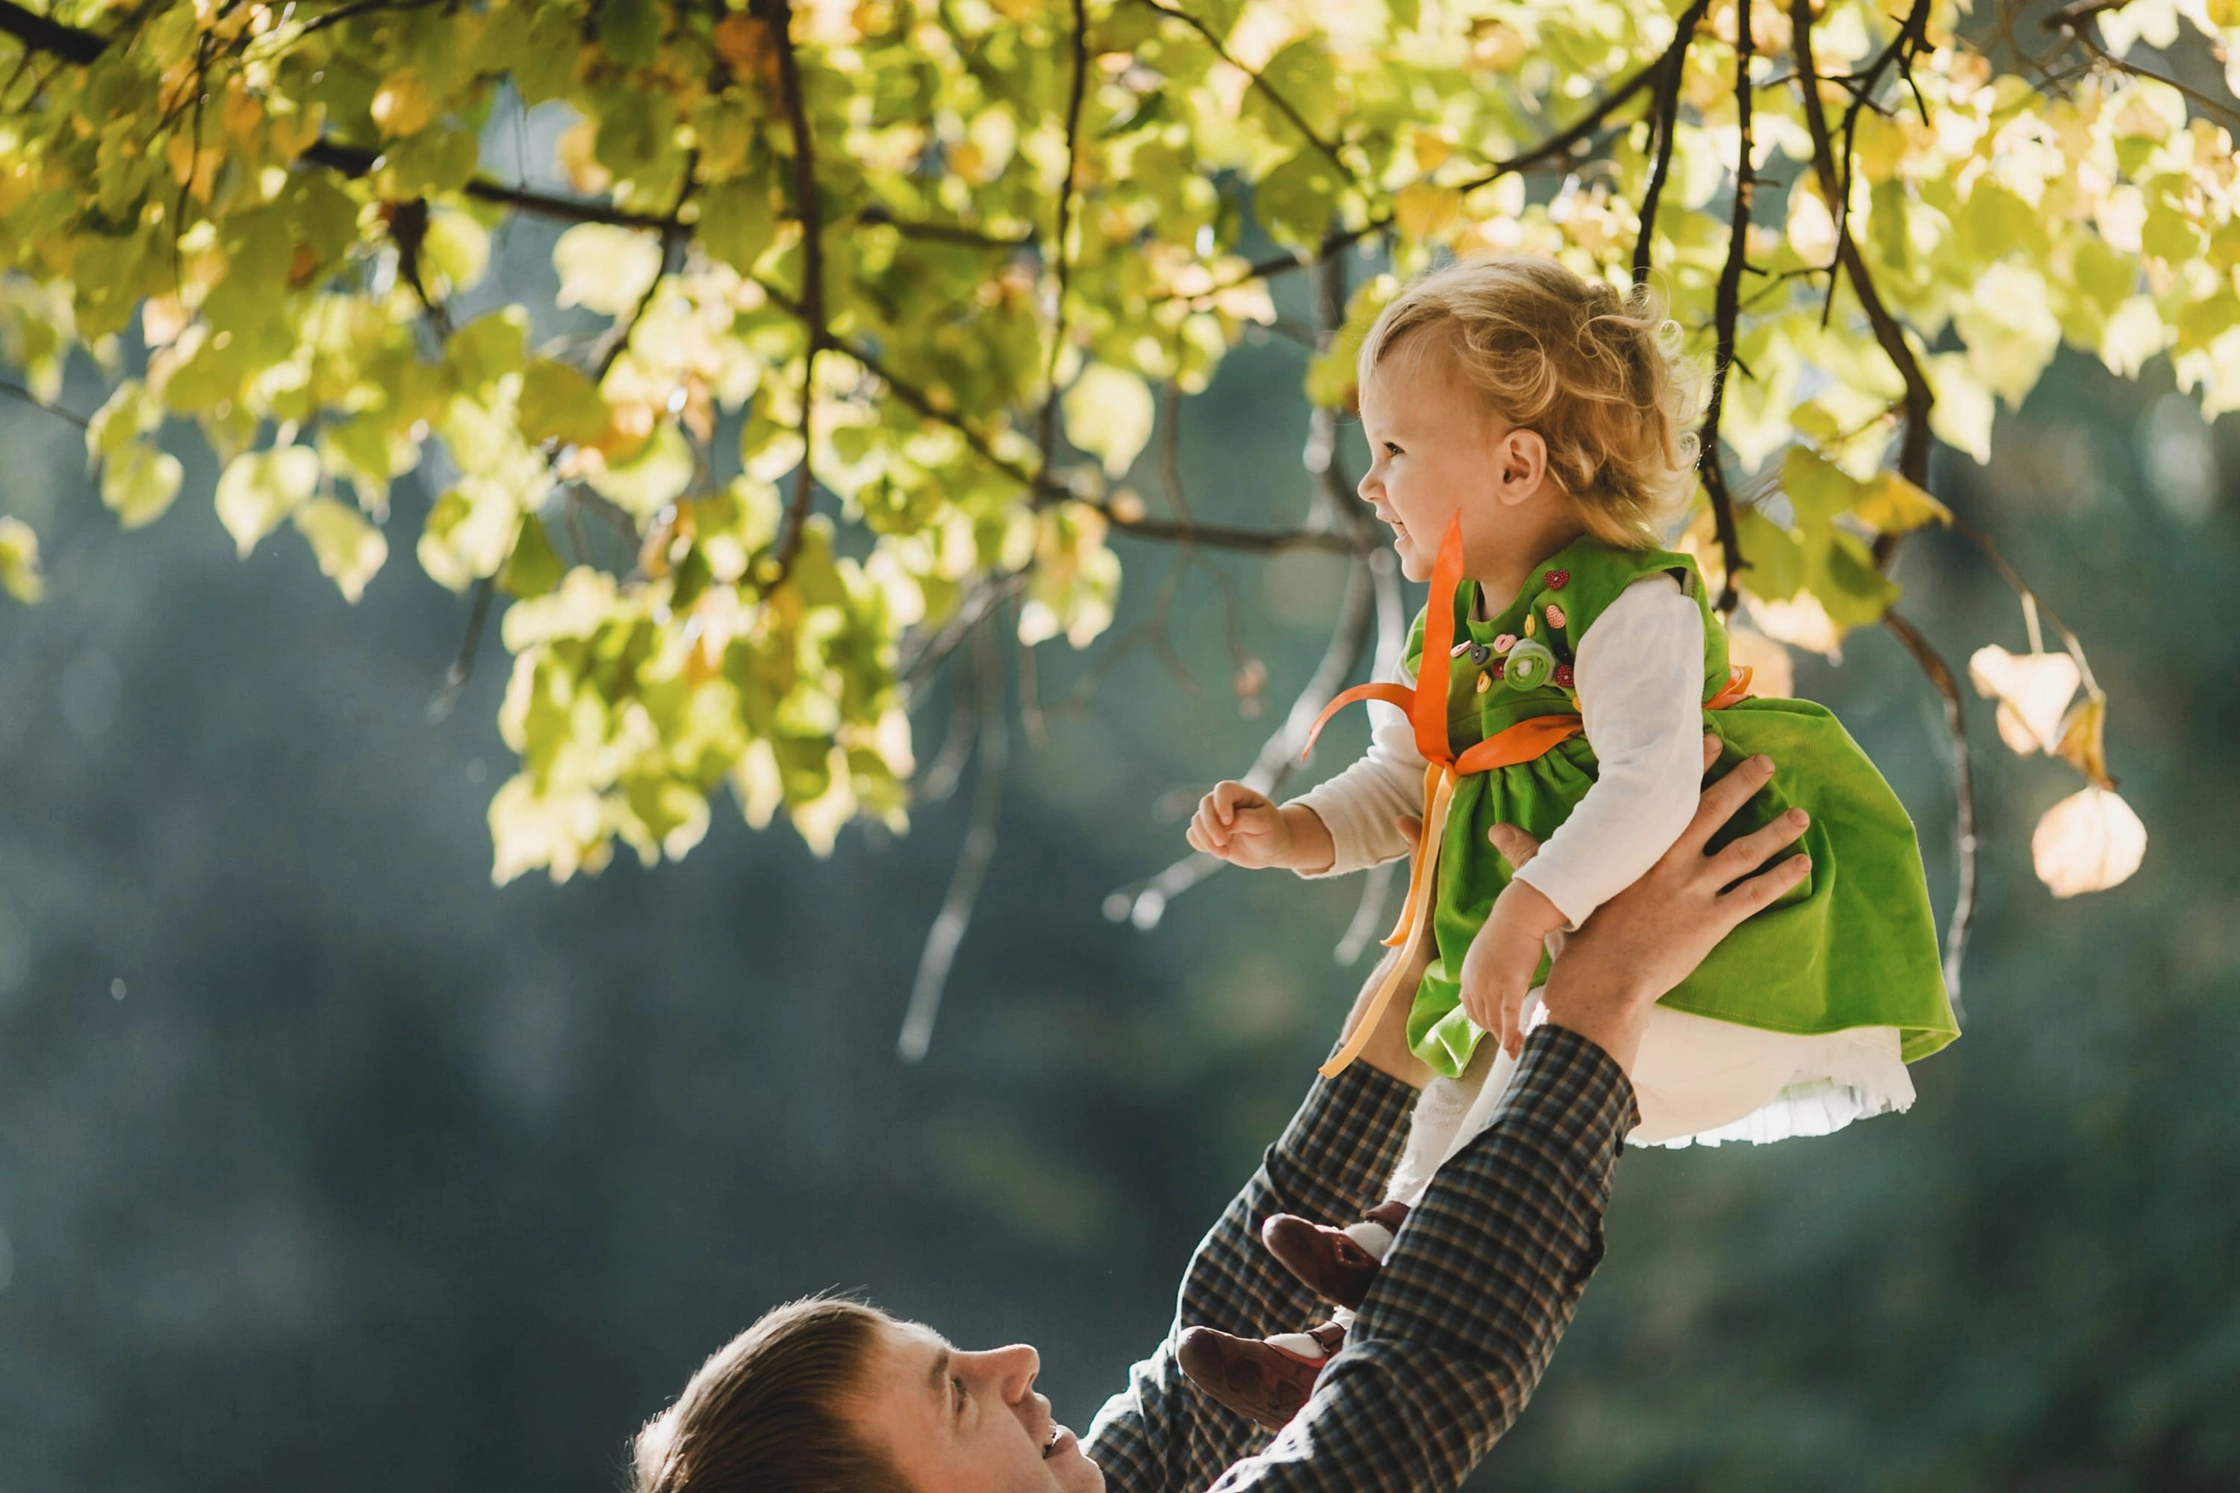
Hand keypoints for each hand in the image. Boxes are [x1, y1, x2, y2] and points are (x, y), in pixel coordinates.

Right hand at [1185, 782, 1333, 871]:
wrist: (1272, 848)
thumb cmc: (1272, 831)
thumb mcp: (1265, 823)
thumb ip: (1244, 820)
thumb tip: (1223, 824)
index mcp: (1240, 793)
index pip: (1222, 789)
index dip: (1221, 804)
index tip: (1229, 823)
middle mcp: (1223, 802)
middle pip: (1205, 804)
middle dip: (1211, 826)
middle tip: (1223, 844)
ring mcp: (1214, 817)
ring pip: (1197, 821)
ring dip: (1207, 840)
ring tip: (1225, 854)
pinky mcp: (1208, 833)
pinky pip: (1193, 835)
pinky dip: (1202, 845)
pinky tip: (1221, 853)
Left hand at [1456, 880, 1567, 1058]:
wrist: (1518, 916)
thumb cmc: (1507, 934)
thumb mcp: (1483, 956)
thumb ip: (1479, 974)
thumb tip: (1480, 987)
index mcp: (1467, 977)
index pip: (1472, 1010)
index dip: (1485, 1024)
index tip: (1497, 1033)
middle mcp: (1474, 983)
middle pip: (1484, 1019)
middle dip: (1496, 1035)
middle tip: (1511, 1048)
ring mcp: (1491, 985)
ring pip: (1495, 1021)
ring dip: (1505, 1039)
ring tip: (1516, 1050)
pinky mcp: (1510, 984)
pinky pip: (1509, 1016)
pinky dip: (1510, 1032)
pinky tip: (1514, 1045)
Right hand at [1503, 735, 1812, 1076]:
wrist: (1601, 982)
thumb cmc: (1577, 938)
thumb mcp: (1556, 888)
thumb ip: (1531, 854)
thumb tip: (1494, 831)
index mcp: (1638, 850)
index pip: (1672, 798)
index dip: (1696, 767)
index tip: (1715, 740)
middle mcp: (1671, 862)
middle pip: (1716, 812)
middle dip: (1743, 783)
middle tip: (1767, 763)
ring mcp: (1696, 892)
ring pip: (1747, 851)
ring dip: (1777, 830)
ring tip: (1801, 814)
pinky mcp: (1713, 923)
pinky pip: (1756, 894)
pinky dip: (1783, 878)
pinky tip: (1804, 865)